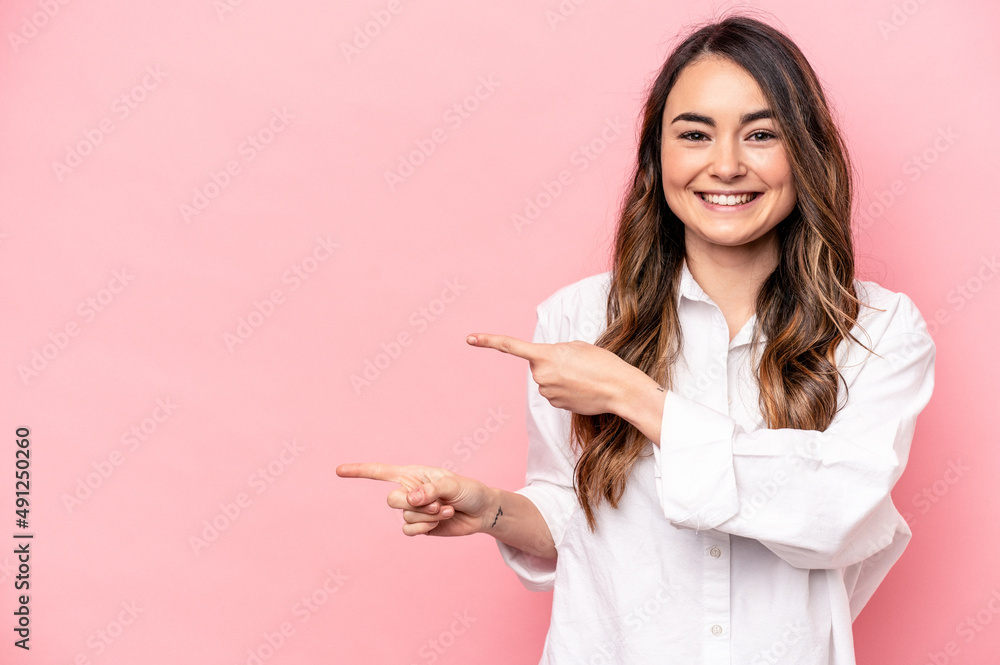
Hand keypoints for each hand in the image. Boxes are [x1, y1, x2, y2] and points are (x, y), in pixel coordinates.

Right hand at [336, 463, 492, 536]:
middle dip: (413, 504)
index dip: (359, 471)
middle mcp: (409, 491)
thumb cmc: (467, 490)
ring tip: (445, 509)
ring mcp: (413, 510)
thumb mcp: (451, 485)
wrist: (481, 512)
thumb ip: (429, 490)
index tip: (338, 471)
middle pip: (392, 500)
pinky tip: (442, 519)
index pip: (380, 472)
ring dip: (428, 516)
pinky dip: (427, 526)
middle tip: (436, 502)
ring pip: (405, 517)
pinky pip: (410, 531)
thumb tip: (409, 500)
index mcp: (413, 474)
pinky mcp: (419, 527)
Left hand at [466, 332, 654, 416]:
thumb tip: (547, 366)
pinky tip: (582, 388)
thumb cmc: (602, 363)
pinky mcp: (555, 404)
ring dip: (561, 377)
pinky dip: (566, 389)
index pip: (510, 346)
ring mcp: (547, 391)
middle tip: (577, 364)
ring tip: (583, 376)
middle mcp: (541, 374)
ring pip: (547, 380)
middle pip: (538, 365)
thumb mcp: (576, 346)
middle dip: (553, 363)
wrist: (619, 389)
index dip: (488, 340)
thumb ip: (555, 352)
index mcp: (545, 355)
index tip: (470, 338)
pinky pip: (554, 392)